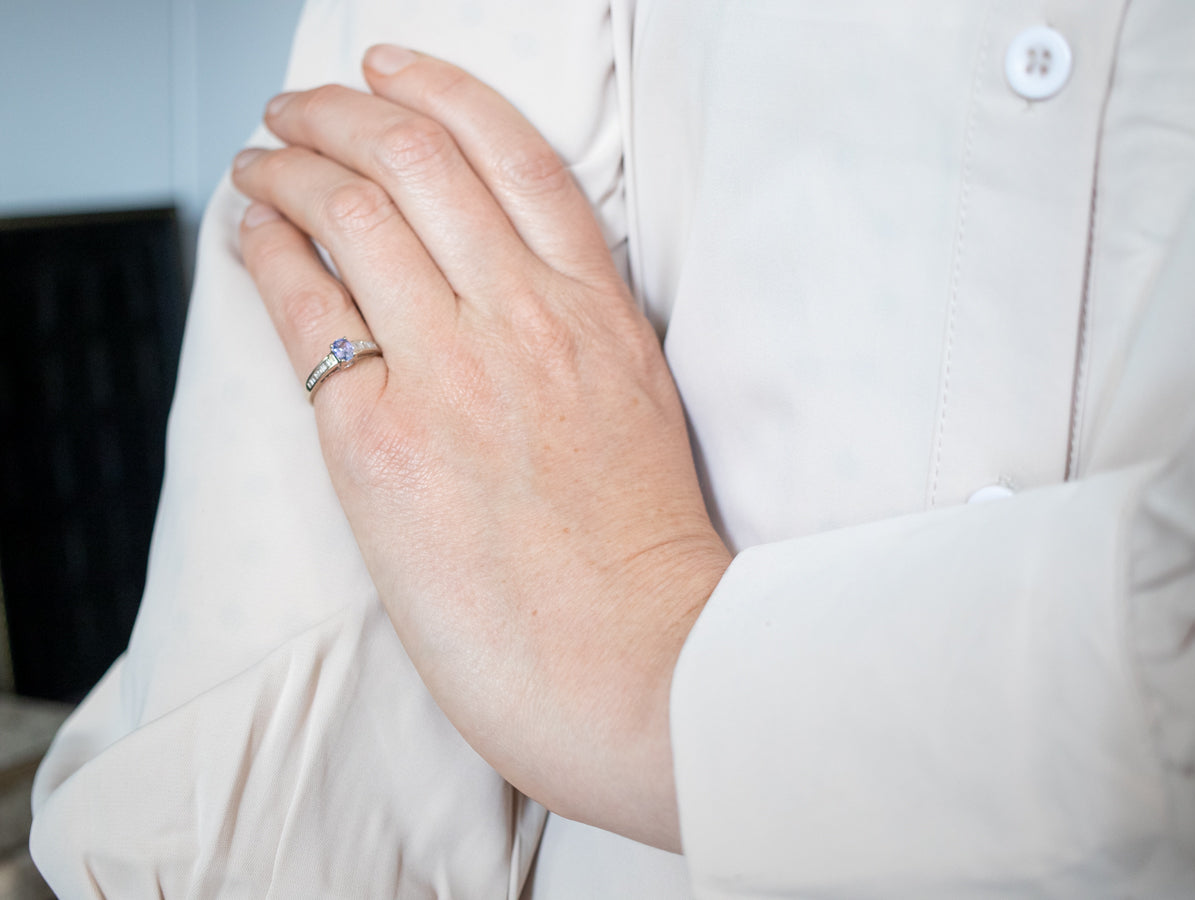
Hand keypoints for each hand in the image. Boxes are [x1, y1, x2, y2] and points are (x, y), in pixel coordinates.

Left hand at [231, 45, 730, 851]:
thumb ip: (577, 335)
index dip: (442, 91)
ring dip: (292, 165)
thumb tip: (498, 288)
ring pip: (355, 212)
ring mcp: (457, 373)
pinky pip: (306, 308)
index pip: (514, 156)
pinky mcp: (384, 441)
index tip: (393, 69)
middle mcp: (529, 321)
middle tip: (303, 108)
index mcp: (600, 313)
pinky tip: (248, 232)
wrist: (641, 663)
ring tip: (261, 159)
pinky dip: (266, 249)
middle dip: (344, 112)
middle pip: (419, 161)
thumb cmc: (641, 560)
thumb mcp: (636, 411)